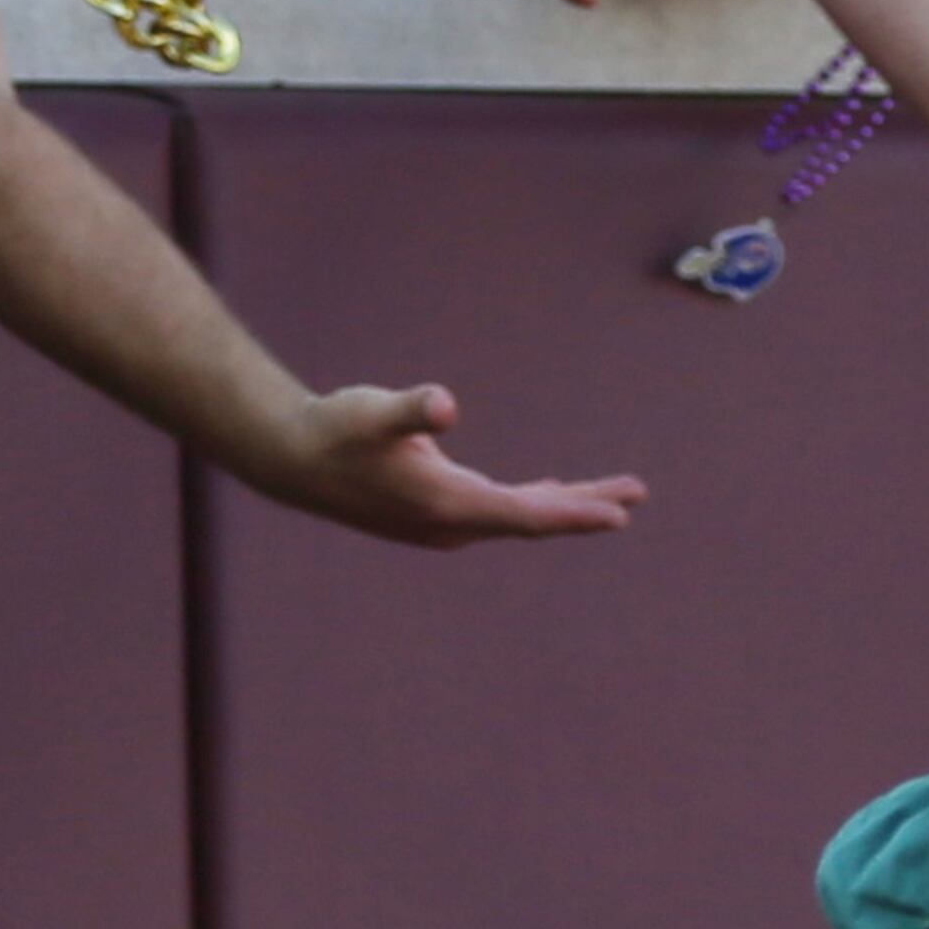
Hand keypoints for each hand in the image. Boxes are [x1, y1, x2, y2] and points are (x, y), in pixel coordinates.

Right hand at [268, 387, 645, 544]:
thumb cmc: (336, 430)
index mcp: (448, 504)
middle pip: (534, 519)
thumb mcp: (373, 411)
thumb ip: (412, 410)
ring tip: (613, 497)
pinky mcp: (438, 512)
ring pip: (519, 515)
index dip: (575, 513)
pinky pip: (500, 510)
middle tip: (635, 495)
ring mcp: (446, 523)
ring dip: (565, 504)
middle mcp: (452, 523)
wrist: (293, 461)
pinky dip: (532, 501)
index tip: (619, 514)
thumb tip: (444, 405)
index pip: (527, 514)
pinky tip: (551, 492)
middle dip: (586, 507)